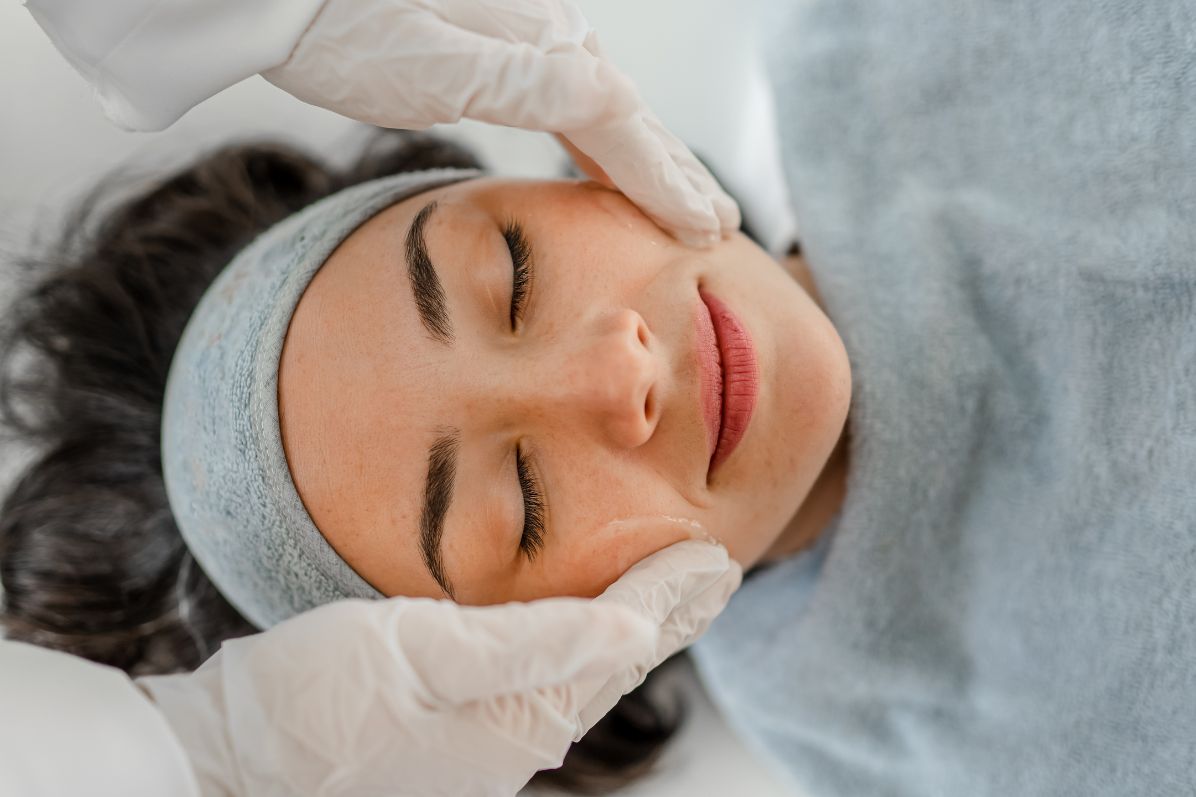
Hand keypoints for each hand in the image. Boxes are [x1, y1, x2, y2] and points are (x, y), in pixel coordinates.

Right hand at [136, 539, 741, 796]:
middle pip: (612, 665)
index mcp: (520, 719)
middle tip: (717, 573)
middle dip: (668, 615)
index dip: (671, 597)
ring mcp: (480, 741)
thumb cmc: (313, 702)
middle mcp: (513, 739)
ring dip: (629, 630)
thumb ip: (529, 644)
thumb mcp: (420, 655)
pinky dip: (575, 646)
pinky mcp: (448, 731)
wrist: (226, 758)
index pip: (620, 645)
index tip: (718, 558)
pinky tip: (574, 630)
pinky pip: (537, 681)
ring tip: (666, 595)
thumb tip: (635, 633)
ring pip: (579, 674)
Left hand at [262, 0, 740, 246]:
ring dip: (649, 156)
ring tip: (684, 197)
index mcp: (542, 44)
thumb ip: (528, 87)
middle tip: (722, 222)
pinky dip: (605, 133)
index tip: (708, 231)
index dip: (668, 182)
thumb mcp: (433, 69)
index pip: (624, 127)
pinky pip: (574, 92)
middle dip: (676, 173)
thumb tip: (619, 102)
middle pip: (630, 116)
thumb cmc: (341, 30)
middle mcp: (548, 31)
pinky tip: (607, 150)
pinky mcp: (503, 35)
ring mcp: (528, 29)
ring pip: (607, 104)